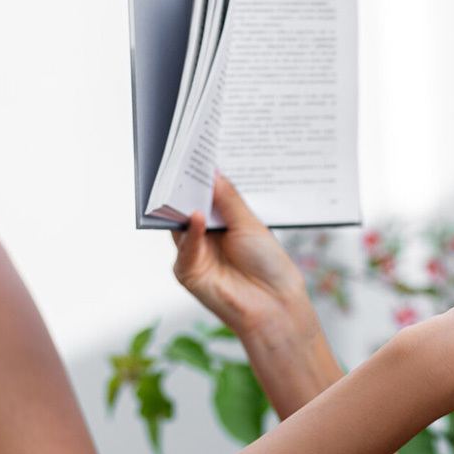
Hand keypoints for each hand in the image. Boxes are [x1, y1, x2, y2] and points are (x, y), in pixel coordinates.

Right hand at [172, 172, 308, 337]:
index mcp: (219, 221)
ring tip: (182, 181)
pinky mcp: (187, 271)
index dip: (198, 177)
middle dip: (183, 187)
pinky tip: (196, 216)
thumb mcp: (249, 223)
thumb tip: (212, 171)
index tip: (193, 152)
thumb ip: (228, 199)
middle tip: (180, 161)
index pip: (202, 195)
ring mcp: (193, 253)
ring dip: (180, 205)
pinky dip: (190, 232)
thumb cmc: (267, 263)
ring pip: (179, 225)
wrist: (274, 301)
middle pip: (186, 207)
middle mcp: (203, 235)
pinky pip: (185, 248)